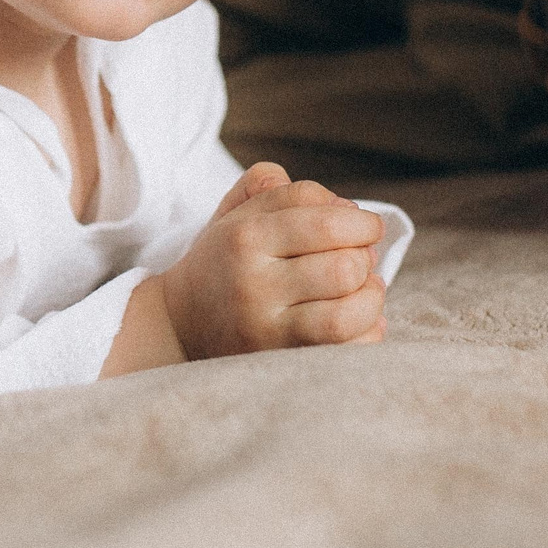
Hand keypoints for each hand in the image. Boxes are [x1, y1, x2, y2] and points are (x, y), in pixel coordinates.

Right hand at [161, 163, 386, 359]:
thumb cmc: (222, 262)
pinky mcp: (279, 361)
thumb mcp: (235, 212)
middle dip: (364, 257)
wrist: (178, 325)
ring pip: (348, 311)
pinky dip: (367, 331)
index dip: (360, 221)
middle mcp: (254, 283)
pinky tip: (359, 319)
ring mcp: (266, 329)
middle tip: (359, 257)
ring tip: (363, 287)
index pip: (324, 217)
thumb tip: (343, 206)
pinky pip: (345, 349)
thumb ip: (275, 186)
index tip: (364, 227)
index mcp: (245, 236)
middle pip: (344, 264)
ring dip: (370, 295)